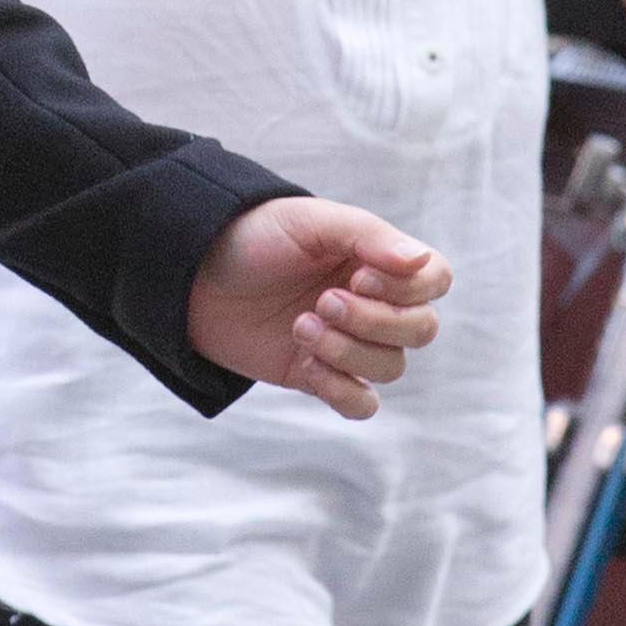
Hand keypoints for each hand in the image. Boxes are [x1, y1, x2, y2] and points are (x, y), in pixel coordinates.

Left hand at [186, 199, 449, 422]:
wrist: (190, 275)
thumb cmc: (254, 238)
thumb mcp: (311, 222)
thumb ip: (370, 236)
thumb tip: (420, 261)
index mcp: (378, 260)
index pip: (435, 280)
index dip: (409, 287)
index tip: (359, 274)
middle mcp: (372, 302)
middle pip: (421, 329)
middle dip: (376, 321)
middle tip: (322, 303)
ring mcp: (348, 343)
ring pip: (392, 368)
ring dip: (349, 351)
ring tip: (300, 326)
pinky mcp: (318, 377)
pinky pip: (361, 404)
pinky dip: (342, 390)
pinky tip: (307, 365)